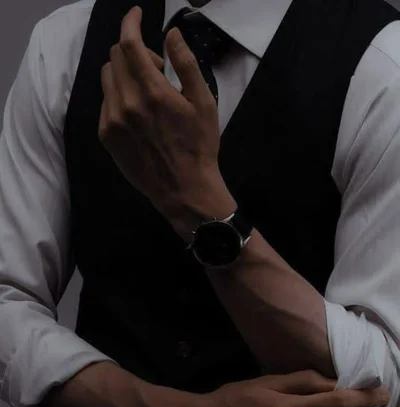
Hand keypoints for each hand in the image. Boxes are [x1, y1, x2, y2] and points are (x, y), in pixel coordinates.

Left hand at [99, 6, 235, 237]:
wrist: (184, 190)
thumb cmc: (199, 147)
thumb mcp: (204, 103)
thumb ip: (187, 64)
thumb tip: (171, 34)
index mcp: (153, 92)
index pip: (129, 43)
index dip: (131, 22)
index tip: (137, 15)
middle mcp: (127, 104)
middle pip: (116, 56)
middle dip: (135, 51)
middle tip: (158, 69)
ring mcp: (112, 121)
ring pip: (108, 78)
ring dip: (125, 72)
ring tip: (148, 92)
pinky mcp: (106, 136)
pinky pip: (105, 102)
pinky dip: (118, 95)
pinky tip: (137, 112)